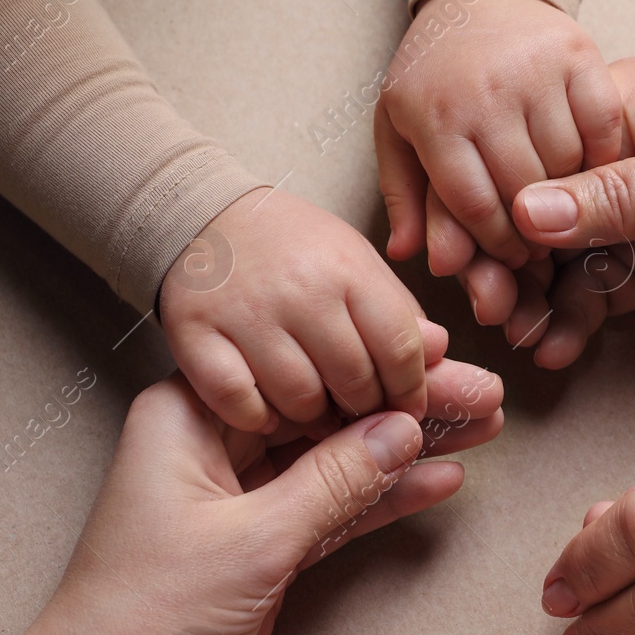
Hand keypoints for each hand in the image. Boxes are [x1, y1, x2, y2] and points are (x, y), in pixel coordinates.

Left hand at [0, 346, 502, 634]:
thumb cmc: (145, 613)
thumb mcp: (253, 540)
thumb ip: (334, 481)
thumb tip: (403, 427)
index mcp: (190, 414)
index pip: (304, 372)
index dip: (381, 364)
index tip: (450, 359)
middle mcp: (213, 443)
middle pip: (329, 411)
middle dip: (408, 406)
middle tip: (487, 399)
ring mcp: (238, 495)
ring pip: (337, 460)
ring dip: (406, 450)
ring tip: (484, 432)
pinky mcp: (258, 544)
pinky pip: (330, 508)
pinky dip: (380, 499)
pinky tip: (438, 480)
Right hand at [161, 188, 429, 431]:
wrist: (205, 216)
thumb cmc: (294, 248)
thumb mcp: (355, 263)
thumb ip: (397, 312)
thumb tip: (439, 354)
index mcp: (347, 270)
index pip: (400, 349)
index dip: (411, 390)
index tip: (409, 408)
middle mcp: (299, 291)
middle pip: (354, 382)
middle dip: (365, 410)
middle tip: (359, 414)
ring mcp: (244, 315)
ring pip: (300, 401)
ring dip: (313, 418)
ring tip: (316, 411)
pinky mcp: (195, 335)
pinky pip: (240, 403)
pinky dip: (257, 416)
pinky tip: (267, 408)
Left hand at [376, 0, 621, 303]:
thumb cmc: (433, 76)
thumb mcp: (398, 132)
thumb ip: (403, 196)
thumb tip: (408, 253)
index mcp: (435, 117)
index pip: (475, 208)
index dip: (497, 244)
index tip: (509, 257)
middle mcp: (485, 92)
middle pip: (524, 192)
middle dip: (532, 230)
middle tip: (538, 240)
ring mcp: (535, 69)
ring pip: (568, 165)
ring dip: (569, 195)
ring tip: (560, 204)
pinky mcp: (578, 52)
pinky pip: (603, 126)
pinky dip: (603, 156)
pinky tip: (588, 167)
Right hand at [512, 4, 634, 367]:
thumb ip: (627, 195)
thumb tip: (531, 209)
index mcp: (619, 113)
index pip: (531, 162)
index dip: (492, 210)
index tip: (469, 258)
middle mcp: (618, 165)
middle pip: (534, 219)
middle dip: (507, 266)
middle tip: (493, 311)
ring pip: (563, 265)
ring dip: (538, 301)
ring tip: (526, 340)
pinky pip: (605, 296)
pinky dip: (577, 322)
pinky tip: (557, 348)